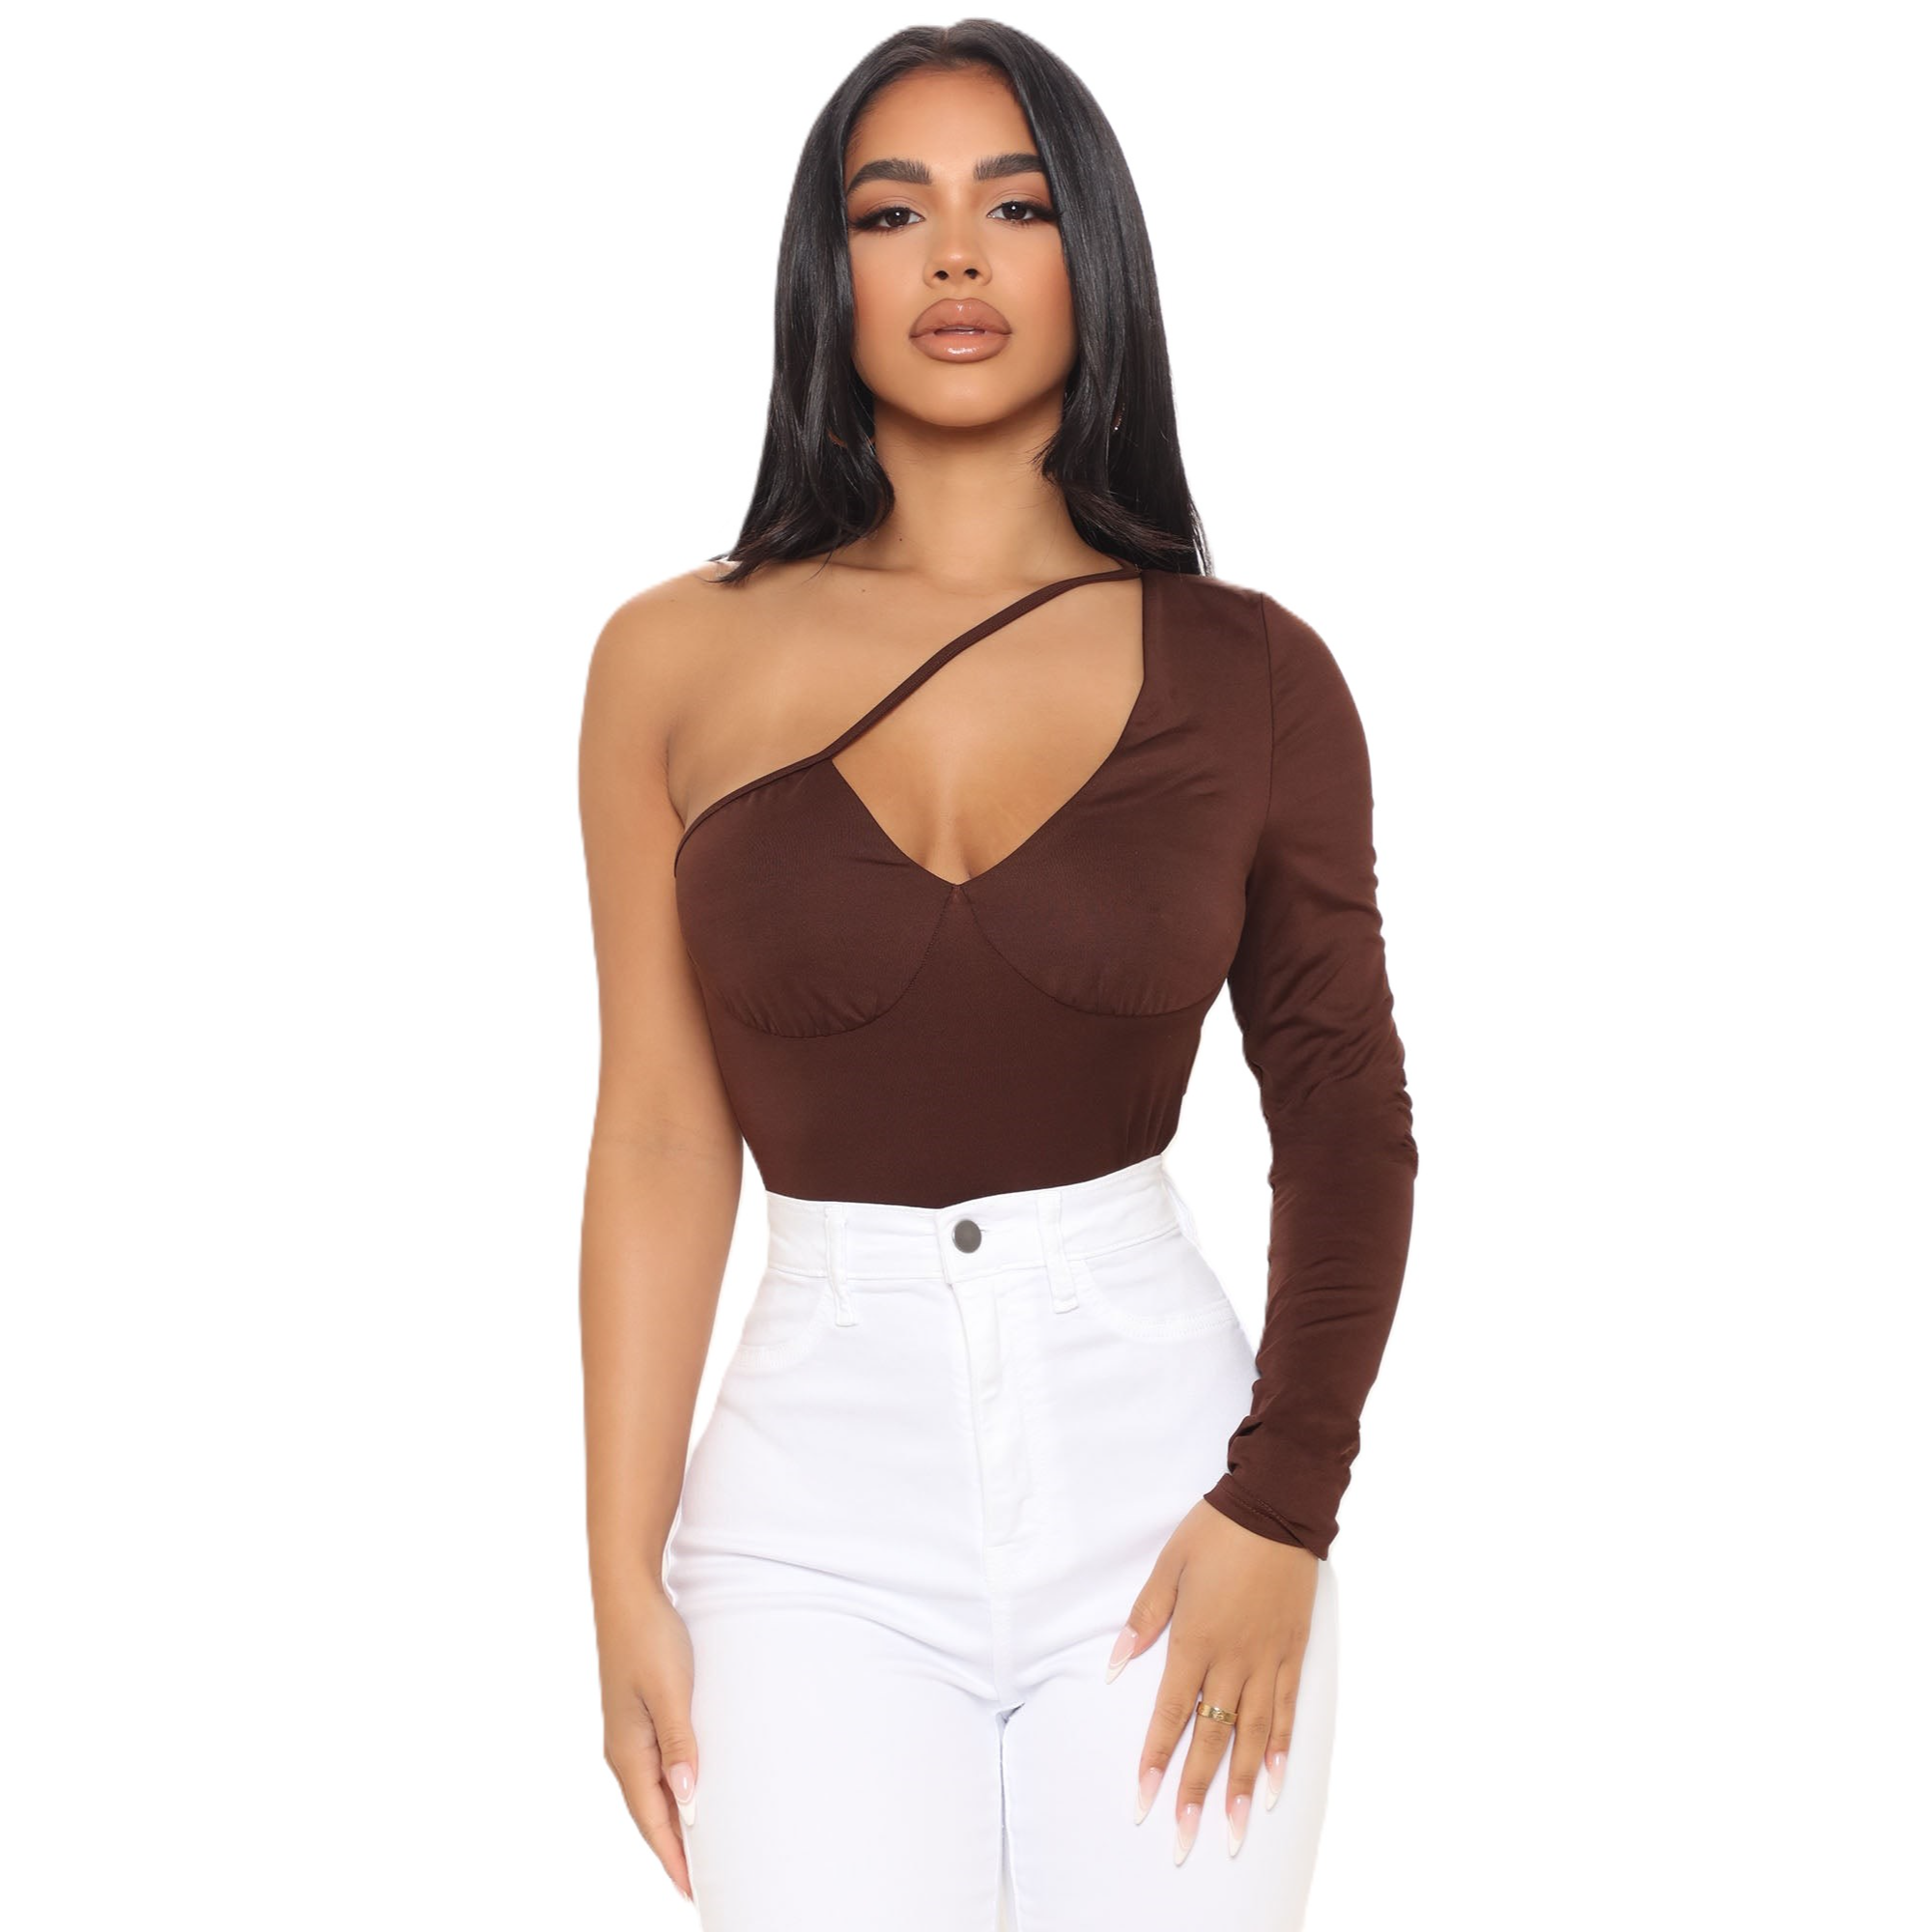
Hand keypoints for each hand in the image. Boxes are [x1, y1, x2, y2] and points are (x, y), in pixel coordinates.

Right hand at [594, 1571, 699, 1902]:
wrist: (627, 1593)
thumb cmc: (650, 1638)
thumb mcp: (671, 1691)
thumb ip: (680, 1744)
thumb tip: (689, 1799)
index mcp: (628, 1752)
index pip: (654, 1821)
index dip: (674, 1858)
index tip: (695, 1892)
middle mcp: (624, 1751)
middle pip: (651, 1815)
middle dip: (675, 1852)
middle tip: (702, 1886)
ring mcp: (629, 1735)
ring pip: (653, 1794)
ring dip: (674, 1823)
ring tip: (700, 1853)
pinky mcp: (638, 1717)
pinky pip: (655, 1770)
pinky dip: (671, 1793)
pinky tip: (689, 1796)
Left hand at [1108, 1499, 1318, 1862]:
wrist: (1276, 1507)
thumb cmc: (1215, 1533)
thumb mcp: (1168, 1567)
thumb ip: (1144, 1619)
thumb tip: (1114, 1666)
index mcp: (1195, 1640)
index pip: (1171, 1714)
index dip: (1156, 1759)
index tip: (1143, 1801)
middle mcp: (1233, 1660)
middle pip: (1212, 1738)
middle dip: (1195, 1792)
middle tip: (1184, 1839)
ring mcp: (1267, 1660)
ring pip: (1254, 1735)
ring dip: (1243, 1786)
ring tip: (1235, 1831)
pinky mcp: (1293, 1652)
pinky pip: (1287, 1710)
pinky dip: (1281, 1748)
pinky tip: (1275, 1783)